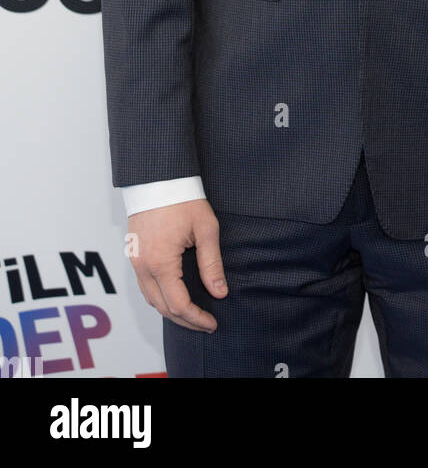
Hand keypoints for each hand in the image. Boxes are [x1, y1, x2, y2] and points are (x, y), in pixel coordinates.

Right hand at [126, 199, 226, 331]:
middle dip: (185, 320)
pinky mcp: (134, 254)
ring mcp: (135, 261)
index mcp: (161, 262)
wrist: (158, 178)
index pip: (178, 304)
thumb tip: (219, 292)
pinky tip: (175, 295)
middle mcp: (143, 266)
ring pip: (150, 299)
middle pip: (162, 307)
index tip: (212, 323)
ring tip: (192, 314)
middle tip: (205, 324)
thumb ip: (211, 264)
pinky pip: (144, 285)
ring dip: (171, 310)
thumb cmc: (183, 199)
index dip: (196, 318)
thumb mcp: (205, 230)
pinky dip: (160, 297)